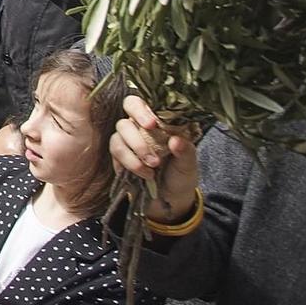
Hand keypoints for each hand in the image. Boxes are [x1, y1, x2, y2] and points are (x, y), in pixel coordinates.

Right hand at [110, 93, 200, 222]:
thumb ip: (186, 151)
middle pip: (124, 120)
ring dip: (135, 152)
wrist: (170, 200)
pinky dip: (130, 163)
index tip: (151, 124)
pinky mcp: (118, 158)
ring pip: (118, 137)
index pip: (138, 104)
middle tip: (151, 153)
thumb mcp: (189, 164)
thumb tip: (176, 140)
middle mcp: (137, 129)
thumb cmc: (181, 175)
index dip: (140, 109)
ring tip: (153, 166)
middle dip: (136, 135)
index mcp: (155, 122)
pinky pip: (116, 153)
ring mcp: (125, 143)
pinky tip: (145, 173)